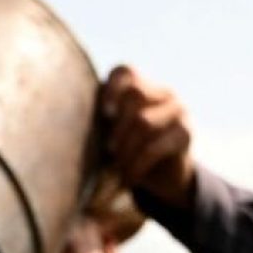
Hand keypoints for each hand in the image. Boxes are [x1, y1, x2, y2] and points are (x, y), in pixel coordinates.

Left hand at [100, 65, 195, 206]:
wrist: (164, 180)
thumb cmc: (131, 154)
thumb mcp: (113, 136)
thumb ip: (102, 123)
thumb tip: (65, 126)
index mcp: (142, 87)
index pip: (125, 71)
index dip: (111, 88)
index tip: (104, 113)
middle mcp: (164, 93)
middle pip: (135, 96)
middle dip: (117, 127)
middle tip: (110, 151)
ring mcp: (178, 111)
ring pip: (144, 122)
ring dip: (126, 149)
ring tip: (118, 168)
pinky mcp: (186, 133)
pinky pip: (155, 147)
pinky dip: (137, 166)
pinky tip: (129, 179)